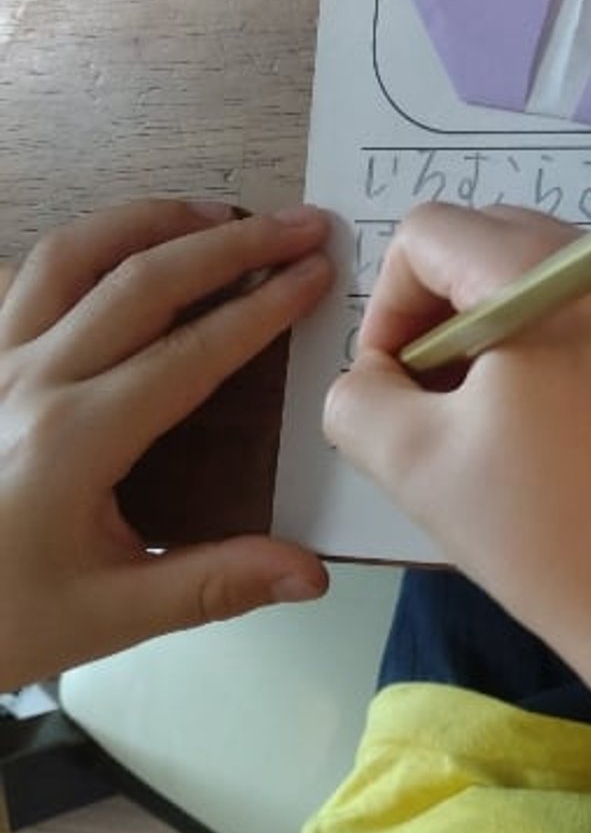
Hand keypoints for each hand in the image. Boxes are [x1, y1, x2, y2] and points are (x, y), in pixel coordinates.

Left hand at [0, 200, 333, 690]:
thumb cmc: (0, 619)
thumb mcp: (109, 615)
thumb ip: (214, 585)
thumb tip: (312, 573)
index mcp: (76, 439)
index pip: (192, 351)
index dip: (263, 306)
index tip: (317, 273)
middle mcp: (29, 381)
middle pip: (142, 281)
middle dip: (232, 243)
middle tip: (298, 223)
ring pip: (70, 256)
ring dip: (151, 222)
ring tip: (216, 213)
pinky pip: (19, 280)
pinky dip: (76, 251)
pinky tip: (115, 252)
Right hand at [323, 203, 590, 654]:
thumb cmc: (543, 527)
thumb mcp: (414, 461)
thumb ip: (357, 398)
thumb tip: (371, 378)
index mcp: (541, 272)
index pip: (428, 233)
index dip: (389, 307)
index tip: (393, 389)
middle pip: (481, 238)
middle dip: (434, 309)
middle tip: (429, 400)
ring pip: (528, 271)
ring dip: (481, 325)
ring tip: (475, 416)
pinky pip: (574, 301)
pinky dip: (532, 338)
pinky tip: (528, 420)